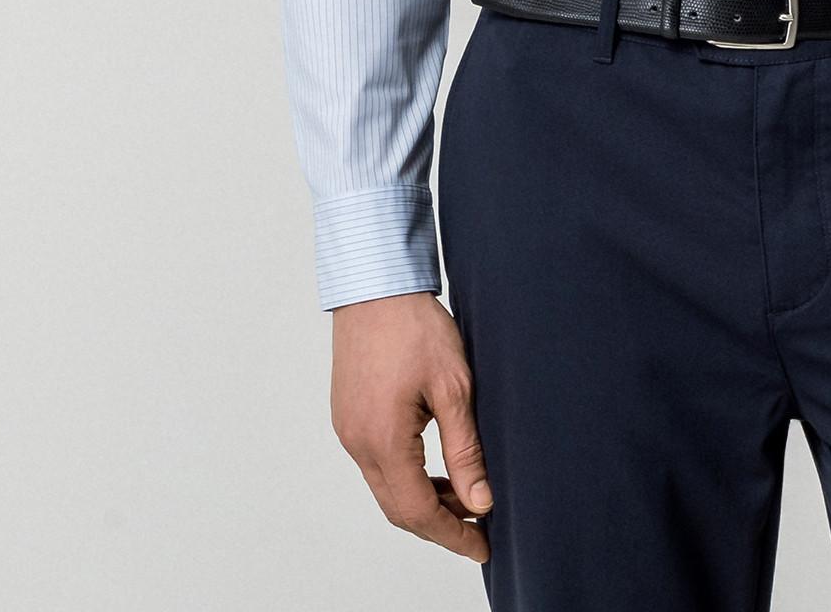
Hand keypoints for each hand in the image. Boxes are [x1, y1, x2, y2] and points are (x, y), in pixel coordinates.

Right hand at [329, 290, 493, 561]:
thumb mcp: (454, 387)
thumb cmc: (414, 327)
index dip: (452, 534)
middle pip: (398, 509)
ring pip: (387, 488)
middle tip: (479, 528)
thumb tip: (480, 500)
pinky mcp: (349, 417)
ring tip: (466, 496)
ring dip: (423, 500)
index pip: (417, 511)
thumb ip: (465, 449)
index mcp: (383, 440)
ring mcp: (349, 431)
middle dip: (440, 524)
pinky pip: (377, 464)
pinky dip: (407, 477)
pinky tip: (436, 469)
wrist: (376, 286)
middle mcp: (358, 443)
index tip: (482, 545)